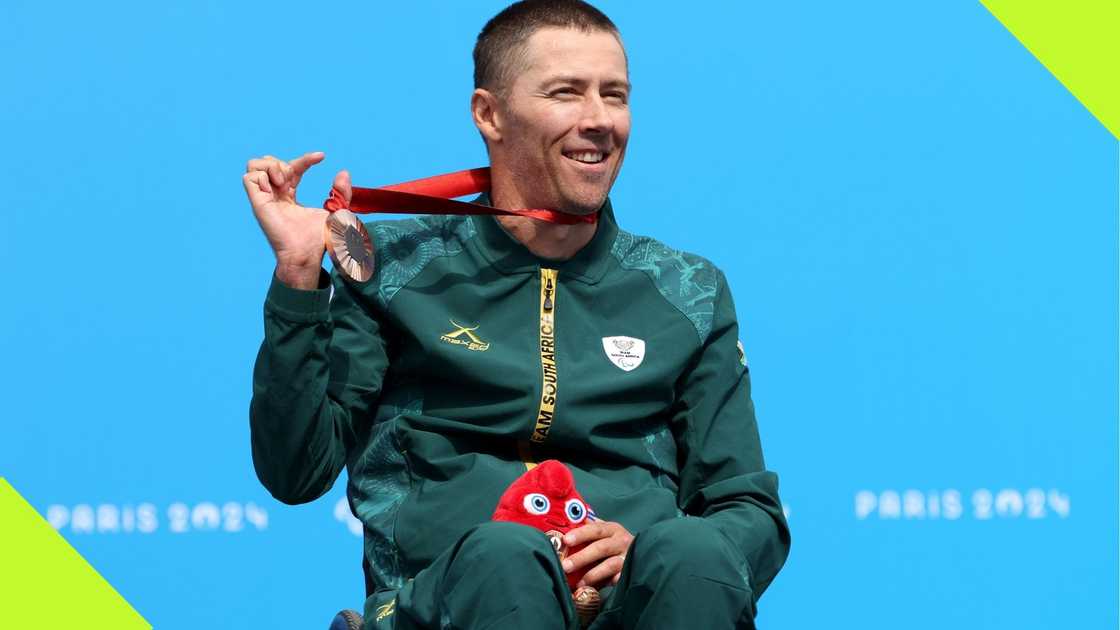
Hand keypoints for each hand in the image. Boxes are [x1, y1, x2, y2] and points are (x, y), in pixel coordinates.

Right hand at [242, 151, 352, 288]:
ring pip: (254, 165)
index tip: (322, 156)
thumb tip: (344, 172)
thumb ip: (341, 192)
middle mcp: (275, 195)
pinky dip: (263, 176)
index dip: (306, 159)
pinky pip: (249, 178)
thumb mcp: (336, 210)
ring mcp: (265, 198)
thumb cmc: (320, 239)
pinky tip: (277, 188)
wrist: (308, 252)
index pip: (293, 168)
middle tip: (294, 180)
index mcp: (290, 195)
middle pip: (267, 162)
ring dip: (272, 166)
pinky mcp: (258, 203)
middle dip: (282, 162)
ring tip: (284, 182)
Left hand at [561, 520, 633, 587]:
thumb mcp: (604, 533)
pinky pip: (618, 579)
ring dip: (592, 574)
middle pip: (601, 548)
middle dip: (581, 557)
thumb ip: (588, 530)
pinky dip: (607, 584)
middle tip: (565, 566)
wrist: (641, 554)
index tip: (566, 540)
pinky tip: (594, 589)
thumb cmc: (614, 543)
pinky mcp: (630, 573)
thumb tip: (566, 526)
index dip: (580, 534)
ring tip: (578, 583)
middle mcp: (621, 542)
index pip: (595, 529)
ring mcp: (627, 558)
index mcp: (612, 529)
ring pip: (610, 565)